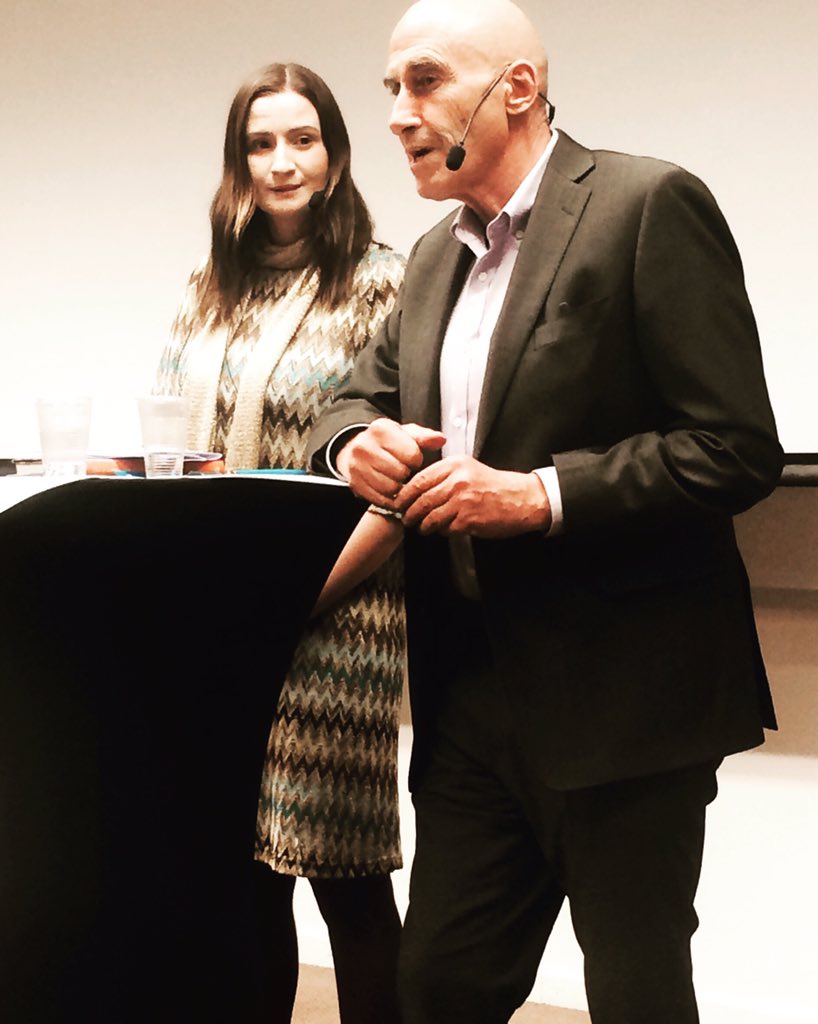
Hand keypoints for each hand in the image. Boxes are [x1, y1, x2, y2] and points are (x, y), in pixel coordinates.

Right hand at [336, 418, 445, 507]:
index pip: (412, 454)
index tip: (412, 459)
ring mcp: (356, 466)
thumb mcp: (406, 434)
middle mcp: (364, 446)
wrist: (357, 451)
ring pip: (390, 488)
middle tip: (403, 471)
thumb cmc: (388, 443)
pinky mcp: (354, 483)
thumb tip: (441, 439)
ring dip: (399, 488)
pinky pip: (379, 499)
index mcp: (381, 429)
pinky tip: (391, 492)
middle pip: (400, 472)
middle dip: (407, 474)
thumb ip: (424, 437)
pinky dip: (389, 499)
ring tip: (397, 480)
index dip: (417, 460)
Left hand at [397, 456, 551, 536]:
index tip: (399, 502)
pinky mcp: (469, 520)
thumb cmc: (494, 485)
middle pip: (421, 500)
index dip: (405, 494)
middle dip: (409, 513)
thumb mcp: (468, 469)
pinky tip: (443, 530)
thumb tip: (415, 488)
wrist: (521, 499)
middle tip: (406, 519)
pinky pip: (445, 529)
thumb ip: (443, 474)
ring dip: (423, 526)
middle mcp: (458, 481)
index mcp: (455, 466)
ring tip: (422, 528)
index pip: (419, 480)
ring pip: (430, 517)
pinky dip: (441, 531)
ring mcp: (463, 502)